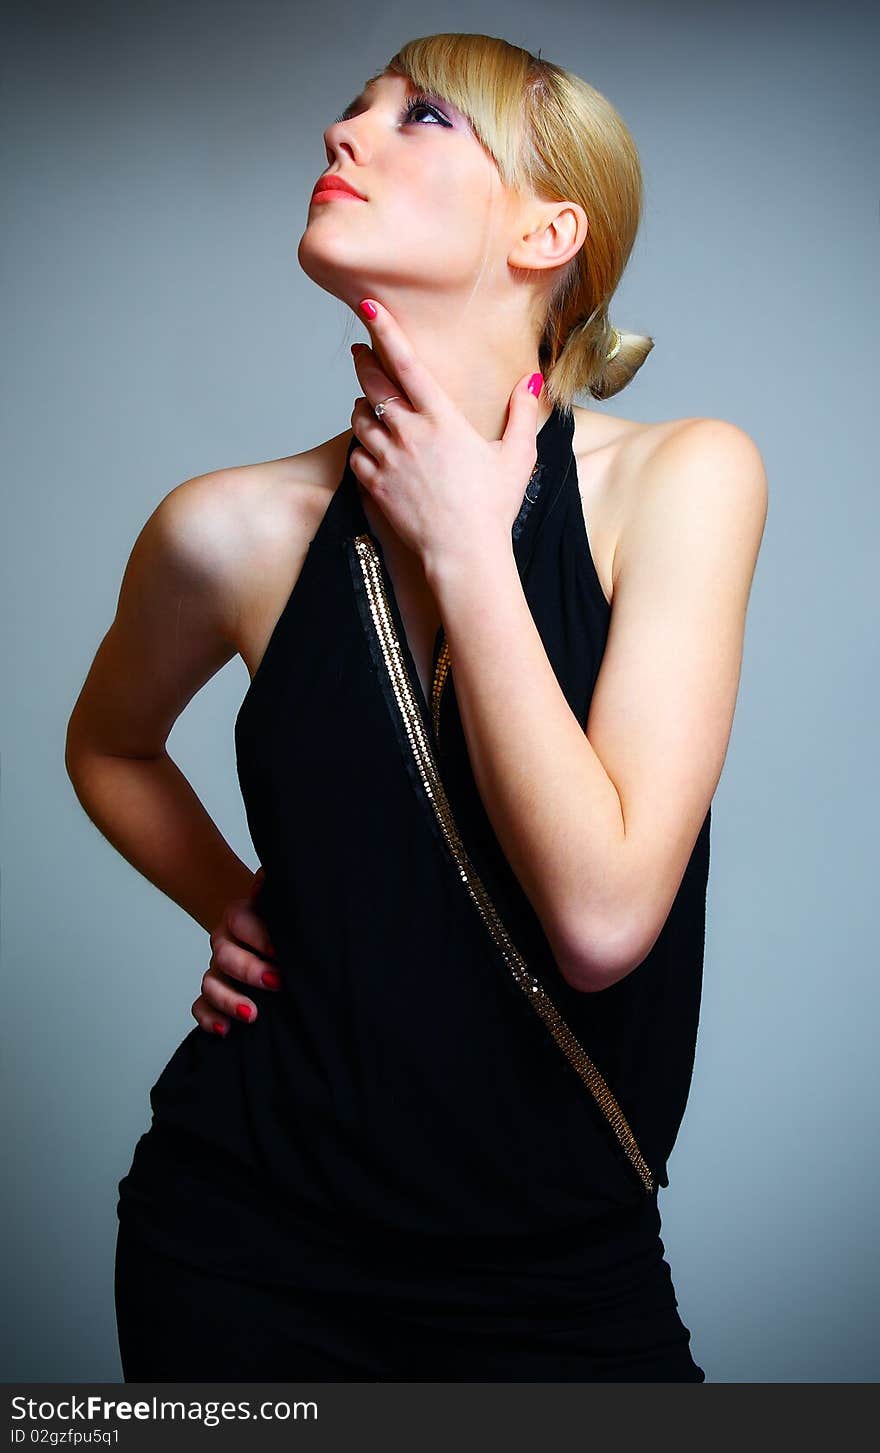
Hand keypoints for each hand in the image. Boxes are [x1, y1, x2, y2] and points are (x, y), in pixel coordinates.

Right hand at [192, 867, 281, 1034]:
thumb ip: (282, 890)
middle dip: (249, 970)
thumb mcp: (286, 905)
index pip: (240, 919)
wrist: (272, 941)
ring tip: (252, 1014)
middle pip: (224, 954)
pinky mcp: (214, 996)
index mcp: (241, 916)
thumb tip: (274, 874)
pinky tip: (225, 1030)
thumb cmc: (283, 924)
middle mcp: (225, 942)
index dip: (257, 935)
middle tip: (277, 981)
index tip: (279, 950)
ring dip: (228, 999)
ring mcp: (217, 970)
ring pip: (210, 983)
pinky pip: (200, 1007)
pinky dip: (209, 1018)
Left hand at [349, 297, 543, 579]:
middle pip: (373, 385)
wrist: (464, 554)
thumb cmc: (493, 508)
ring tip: (369, 403)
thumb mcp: (518, 456)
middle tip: (362, 352)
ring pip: (359, 419)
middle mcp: (408, 434)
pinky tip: (369, 447)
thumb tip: (531, 380)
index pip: (405, 363)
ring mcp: (387, 461)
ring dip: (362, 407)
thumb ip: (522, 413)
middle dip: (364, 363)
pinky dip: (360, 446)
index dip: (385, 331)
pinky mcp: (374, 487)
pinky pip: (356, 456)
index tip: (368, 309)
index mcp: (441, 419)